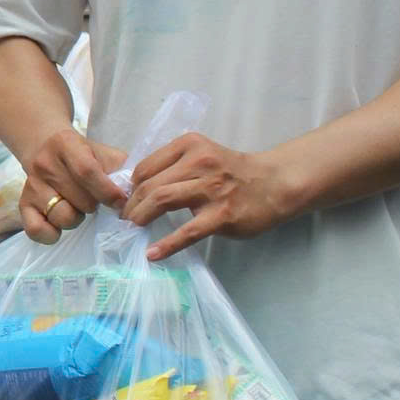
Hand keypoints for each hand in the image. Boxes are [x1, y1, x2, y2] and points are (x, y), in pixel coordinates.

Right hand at [19, 127, 127, 242]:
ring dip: (76, 218)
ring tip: (77, 208)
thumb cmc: (81, 153)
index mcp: (66, 144)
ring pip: (62, 216)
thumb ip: (120, 167)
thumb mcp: (101, 151)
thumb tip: (135, 193)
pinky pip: (36, 230)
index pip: (87, 171)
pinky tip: (59, 225)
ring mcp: (32, 186)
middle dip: (95, 206)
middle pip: (80, 200)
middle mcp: (44, 164)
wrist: (44, 145)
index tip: (120, 202)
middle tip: (95, 200)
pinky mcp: (23, 204)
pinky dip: (52, 234)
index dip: (108, 192)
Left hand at [122, 134, 304, 260]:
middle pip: (150, 183)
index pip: (146, 166)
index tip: (125, 199)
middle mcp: (199, 163)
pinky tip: (153, 254)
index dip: (130, 186)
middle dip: (131, 204)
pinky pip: (187, 232)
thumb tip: (137, 187)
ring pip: (162, 200)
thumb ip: (175, 166)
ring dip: (141, 216)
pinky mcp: (222, 215)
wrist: (274, 184)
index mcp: (190, 146)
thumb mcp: (202, 156)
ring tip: (134, 228)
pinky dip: (167, 244)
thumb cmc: (233, 172)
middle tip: (126, 217)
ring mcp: (211, 189)